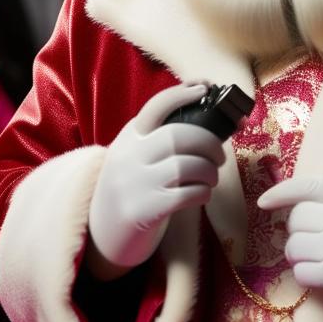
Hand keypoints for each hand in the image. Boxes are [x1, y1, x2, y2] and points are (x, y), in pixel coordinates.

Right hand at [88, 83, 225, 271]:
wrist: (103, 234)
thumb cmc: (134, 189)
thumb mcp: (137, 157)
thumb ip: (163, 140)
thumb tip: (216, 123)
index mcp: (129, 137)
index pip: (156, 106)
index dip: (182, 94)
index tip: (204, 88)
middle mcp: (129, 156)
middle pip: (179, 136)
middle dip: (210, 143)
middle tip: (219, 156)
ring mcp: (135, 183)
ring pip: (187, 165)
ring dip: (209, 170)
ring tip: (210, 178)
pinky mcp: (143, 210)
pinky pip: (187, 194)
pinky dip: (203, 192)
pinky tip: (201, 195)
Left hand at [258, 177, 322, 310]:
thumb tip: (281, 198)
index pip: (308, 186)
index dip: (281, 193)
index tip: (263, 203)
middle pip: (297, 219)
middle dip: (298, 231)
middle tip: (315, 240)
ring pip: (294, 246)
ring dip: (299, 254)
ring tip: (319, 258)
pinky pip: (301, 272)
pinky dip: (306, 274)